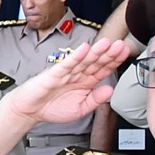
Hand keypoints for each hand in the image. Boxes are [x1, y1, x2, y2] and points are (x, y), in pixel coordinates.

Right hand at [0, 35, 126, 124]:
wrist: (29, 111)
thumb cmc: (52, 108)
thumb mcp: (80, 109)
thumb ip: (95, 100)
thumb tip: (110, 90)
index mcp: (86, 82)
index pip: (103, 69)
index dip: (114, 61)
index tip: (125, 53)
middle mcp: (77, 75)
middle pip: (96, 62)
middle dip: (108, 53)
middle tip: (120, 45)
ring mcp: (66, 73)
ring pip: (83, 61)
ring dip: (95, 52)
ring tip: (106, 43)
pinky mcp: (54, 74)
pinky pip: (66, 64)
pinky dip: (75, 57)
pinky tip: (84, 49)